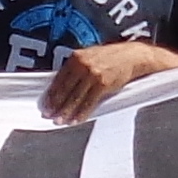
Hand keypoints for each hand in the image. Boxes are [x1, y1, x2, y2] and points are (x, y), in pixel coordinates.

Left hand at [39, 41, 177, 122]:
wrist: (132, 56)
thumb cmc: (110, 58)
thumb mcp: (89, 56)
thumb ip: (75, 68)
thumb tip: (60, 87)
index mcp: (76, 57)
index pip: (58, 79)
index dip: (51, 94)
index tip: (45, 105)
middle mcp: (83, 65)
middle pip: (65, 90)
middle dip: (56, 105)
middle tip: (48, 116)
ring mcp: (93, 75)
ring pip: (75, 98)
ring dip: (66, 112)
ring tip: (60, 121)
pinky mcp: (104, 84)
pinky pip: (89, 102)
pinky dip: (82, 113)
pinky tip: (76, 120)